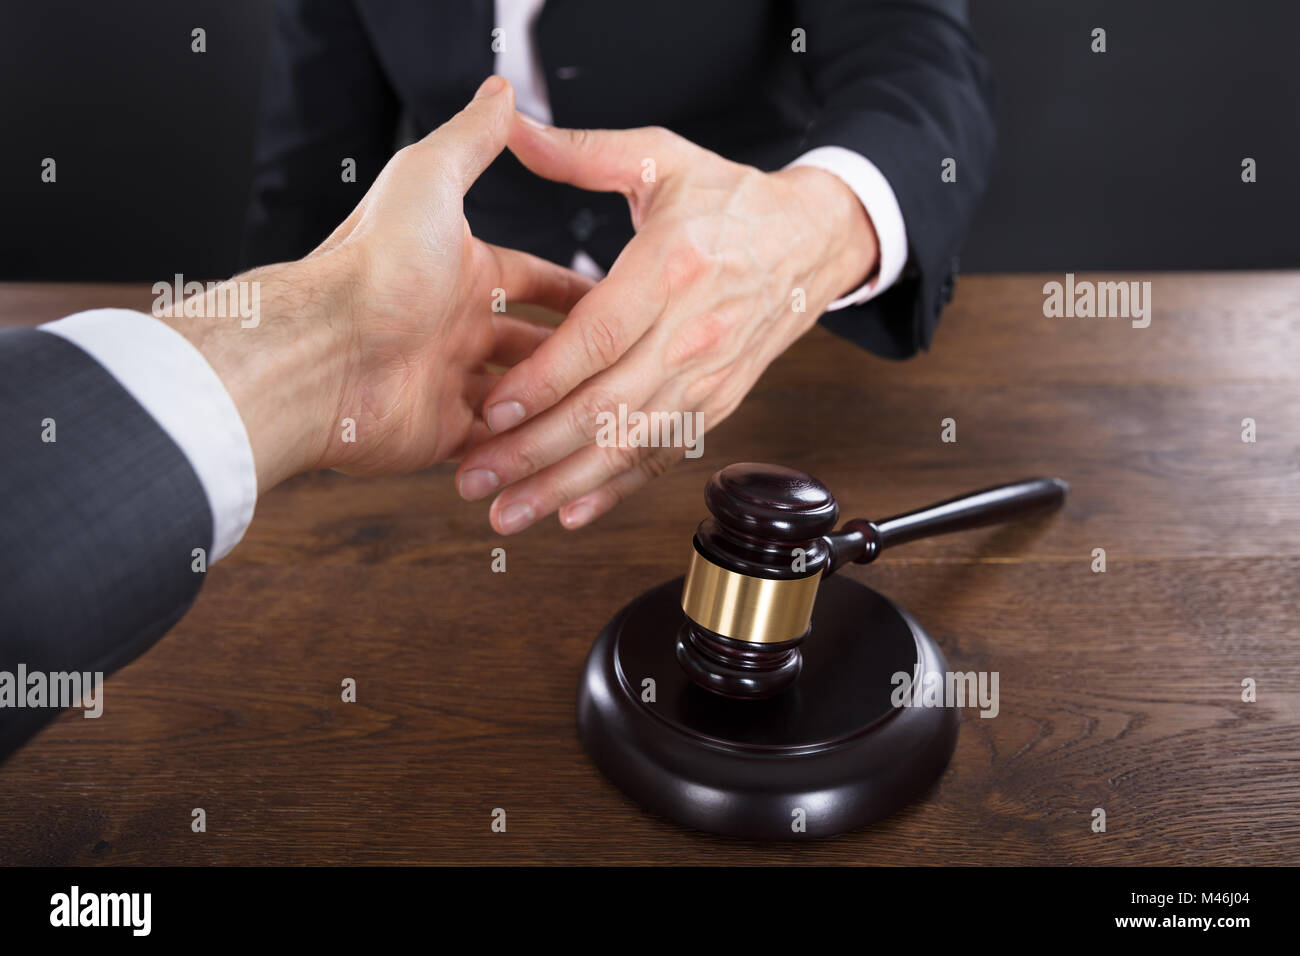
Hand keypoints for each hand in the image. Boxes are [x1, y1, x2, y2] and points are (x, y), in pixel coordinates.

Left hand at [160, 77, 592, 491]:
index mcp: (459, 271)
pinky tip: (558, 438)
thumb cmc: (371, 268)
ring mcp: (446, 380)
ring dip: (553, 399)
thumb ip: (471, 141)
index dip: (574, 290)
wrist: (322, 354)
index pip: (532, 280)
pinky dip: (523, 442)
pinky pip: (494, 443)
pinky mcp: (439, 432)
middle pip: (532, 341)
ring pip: (520, 396)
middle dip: (573, 350)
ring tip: (600, 402)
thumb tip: (498, 92)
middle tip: (618, 359)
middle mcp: (453, 325)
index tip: (613, 299)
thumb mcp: (429, 181)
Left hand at [455, 119, 878, 533]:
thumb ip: (582, 152)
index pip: (597, 337)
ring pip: (630, 443)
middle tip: (476, 480)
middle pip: (606, 406)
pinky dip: (618, 489)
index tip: (492, 409)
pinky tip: (572, 511)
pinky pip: (664, 454)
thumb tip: (512, 125)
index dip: (543, 380)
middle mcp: (693, 331)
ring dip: (566, 484)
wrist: (815, 239)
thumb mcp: (661, 158)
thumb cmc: (734, 199)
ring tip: (509, 512)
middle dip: (535, 451)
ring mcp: (709, 375)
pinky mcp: (719, 402)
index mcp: (670, 267)